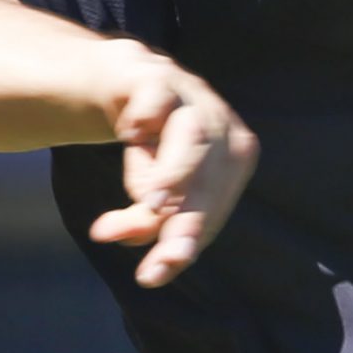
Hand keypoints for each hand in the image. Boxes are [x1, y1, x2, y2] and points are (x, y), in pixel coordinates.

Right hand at [86, 44, 258, 286]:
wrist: (129, 82)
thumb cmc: (152, 143)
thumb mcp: (151, 187)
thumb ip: (145, 218)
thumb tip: (119, 239)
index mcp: (233, 157)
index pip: (213, 208)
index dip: (184, 243)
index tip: (152, 275)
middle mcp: (221, 126)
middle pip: (210, 178)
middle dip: (183, 221)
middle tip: (155, 256)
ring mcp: (191, 98)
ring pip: (192, 139)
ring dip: (174, 173)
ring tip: (149, 202)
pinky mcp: (156, 77)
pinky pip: (157, 98)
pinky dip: (145, 116)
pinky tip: (133, 133)